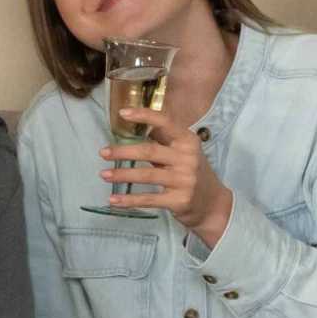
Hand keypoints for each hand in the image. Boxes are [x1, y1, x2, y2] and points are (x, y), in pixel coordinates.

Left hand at [100, 107, 233, 245]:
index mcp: (188, 141)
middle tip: (103, 152)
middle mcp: (188, 158)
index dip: (144, 115)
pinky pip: (148, 199)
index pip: (166, 122)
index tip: (123, 113)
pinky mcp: (179, 200)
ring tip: (104, 174)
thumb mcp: (184, 152)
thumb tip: (134, 126)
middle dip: (123, 152)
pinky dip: (129, 200)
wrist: (213, 204)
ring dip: (122, 175)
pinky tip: (113, 200)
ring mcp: (184, 180)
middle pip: (149, 151)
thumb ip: (164, 140)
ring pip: (146, 175)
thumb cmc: (192, 173)